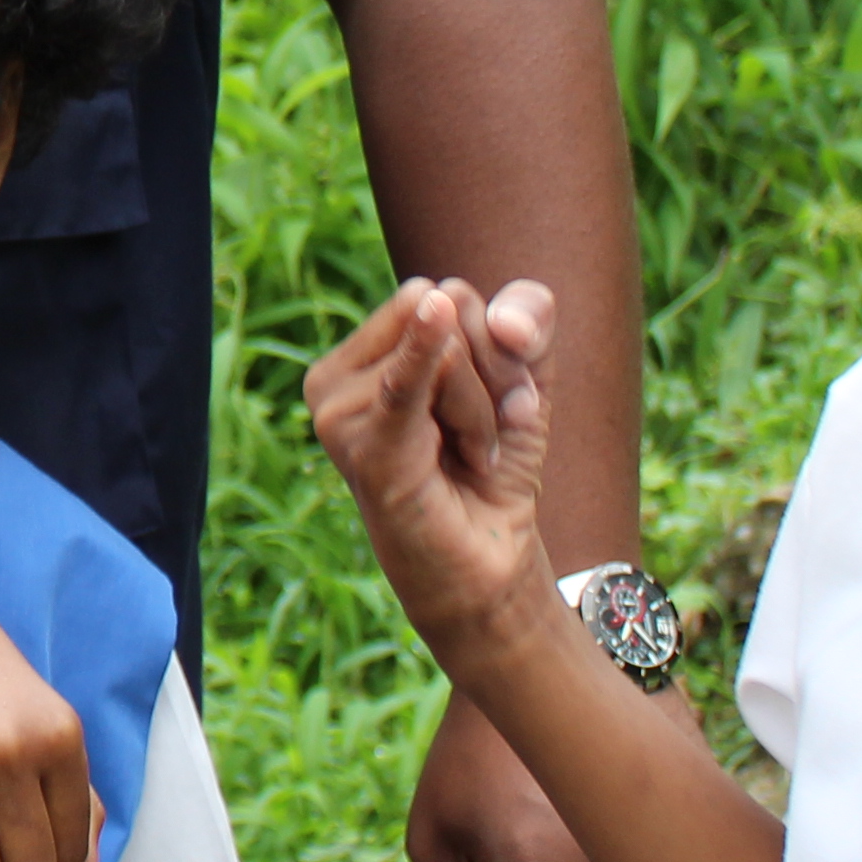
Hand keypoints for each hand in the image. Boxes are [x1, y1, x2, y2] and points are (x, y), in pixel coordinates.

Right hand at [305, 277, 561, 671]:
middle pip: (448, 312)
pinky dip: (422, 351)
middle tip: (479, 438)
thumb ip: (525, 321)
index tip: (490, 403)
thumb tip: (456, 299)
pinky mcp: (364, 449)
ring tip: (465, 458)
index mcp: (362, 353)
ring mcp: (338, 411)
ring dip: (485, 412)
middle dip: (493, 374)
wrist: (488, 565)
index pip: (447, 296)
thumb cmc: (491, 470)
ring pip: (450, 354)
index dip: (496, 344)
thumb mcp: (523, 382)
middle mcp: (336, 376)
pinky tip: (433, 313)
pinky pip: (404, 383)